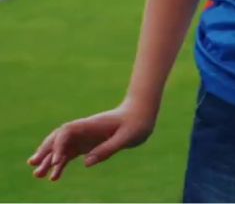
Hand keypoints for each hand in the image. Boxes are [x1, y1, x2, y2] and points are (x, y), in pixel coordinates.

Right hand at [27, 100, 156, 180]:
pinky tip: (54, 177)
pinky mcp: (88, 144)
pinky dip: (60, 165)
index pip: (67, 132)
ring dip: (49, 160)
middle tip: (34, 166)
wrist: (142, 115)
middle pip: (58, 139)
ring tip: (37, 175)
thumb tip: (86, 163)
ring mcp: (84, 137)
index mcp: (92, 124)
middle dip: (46, 151)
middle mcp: (84, 130)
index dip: (59, 145)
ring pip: (61, 148)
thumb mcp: (127, 137)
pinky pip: (70, 155)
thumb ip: (108, 149)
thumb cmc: (136, 123)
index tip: (55, 161)